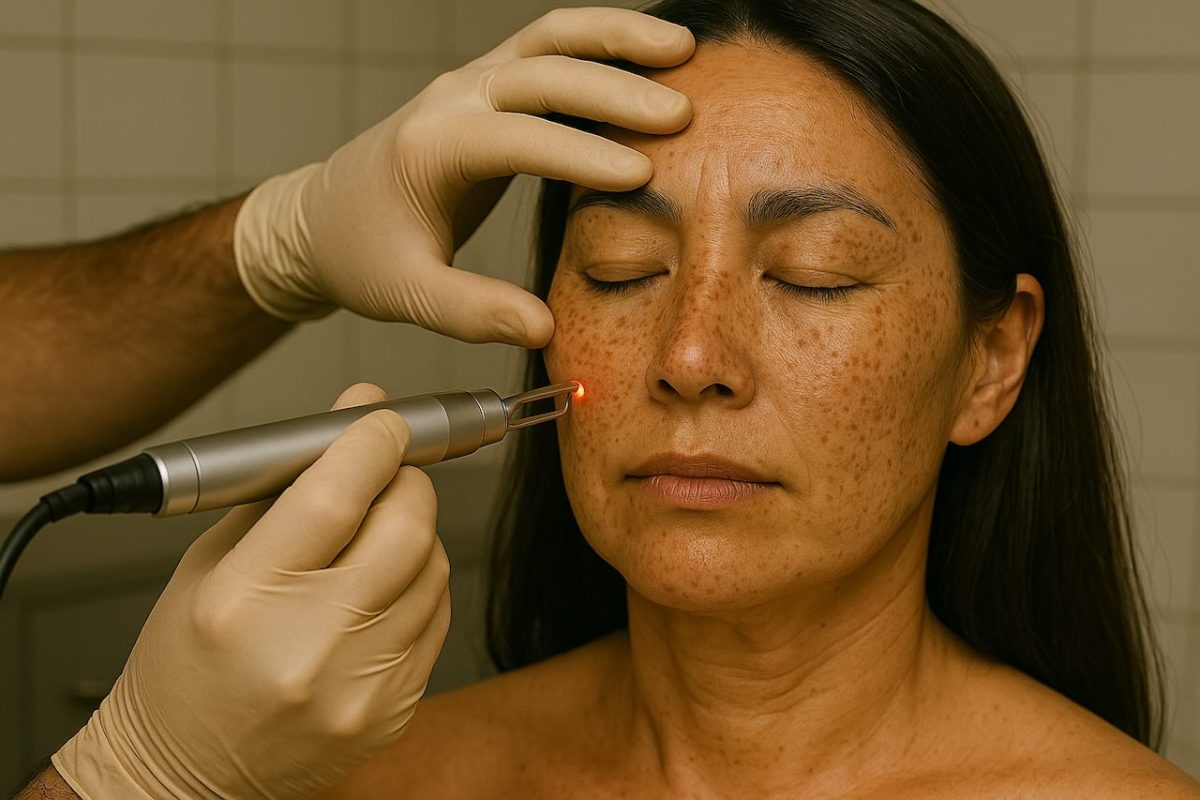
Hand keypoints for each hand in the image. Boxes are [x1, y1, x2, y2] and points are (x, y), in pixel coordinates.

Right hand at [52, 384, 449, 799]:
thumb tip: (354, 415)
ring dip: (415, 535)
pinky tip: (379, 593)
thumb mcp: (212, 563)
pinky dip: (418, 588)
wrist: (186, 773)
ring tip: (372, 542)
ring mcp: (359, 687)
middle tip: (387, 476)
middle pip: (407, 527)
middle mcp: (308, 647)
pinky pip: (437, 617)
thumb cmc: (186, 667)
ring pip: (434, 567)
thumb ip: (285, 488)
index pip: (335, 496)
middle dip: (407, 483)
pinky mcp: (394, 710)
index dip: (372, 442)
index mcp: (245, 600)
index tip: (382, 421)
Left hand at [233, 7, 693, 345]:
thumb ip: (472, 312)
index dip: (579, 154)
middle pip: (541, 70)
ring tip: (686, 49)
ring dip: (617, 37)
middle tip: (682, 114)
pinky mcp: (487, 86)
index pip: (515, 138)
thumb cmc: (362, 255)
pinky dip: (602, 43)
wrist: (320, 218)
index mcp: (432, 147)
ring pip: (550, 37)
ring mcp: (471, 84)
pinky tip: (653, 54)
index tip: (642, 176)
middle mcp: (452, 98)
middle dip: (615, 88)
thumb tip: (542, 329)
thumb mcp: (406, 294)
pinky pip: (549, 47)